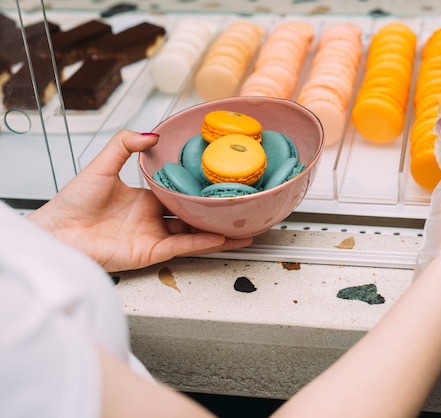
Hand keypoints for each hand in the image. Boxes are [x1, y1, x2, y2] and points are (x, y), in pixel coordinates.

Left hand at [28, 129, 251, 271]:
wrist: (57, 233)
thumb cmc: (72, 203)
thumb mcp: (101, 165)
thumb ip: (124, 145)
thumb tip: (151, 133)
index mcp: (144, 198)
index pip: (179, 192)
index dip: (199, 187)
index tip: (219, 179)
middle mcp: (152, 218)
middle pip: (192, 214)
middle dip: (216, 211)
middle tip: (239, 204)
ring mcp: (153, 236)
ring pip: (194, 233)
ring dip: (218, 230)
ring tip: (242, 225)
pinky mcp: (150, 253)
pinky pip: (182, 247)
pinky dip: (203, 243)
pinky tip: (221, 237)